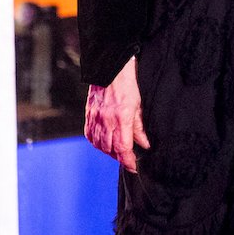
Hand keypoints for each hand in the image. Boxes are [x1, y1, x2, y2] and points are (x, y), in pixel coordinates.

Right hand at [85, 57, 149, 171]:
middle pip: (111, 149)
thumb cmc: (128, 83)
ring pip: (99, 145)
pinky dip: (97, 143)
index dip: (129, 161)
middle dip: (120, 158)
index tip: (134, 167)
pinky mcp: (89, 114)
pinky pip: (90, 136)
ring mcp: (95, 118)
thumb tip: (144, 144)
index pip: (123, 147)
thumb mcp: (140, 104)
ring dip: (109, 152)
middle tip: (129, 160)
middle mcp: (106, 120)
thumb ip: (140, 127)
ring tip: (118, 153)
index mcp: (121, 117)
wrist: (110, 67)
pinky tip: (104, 144)